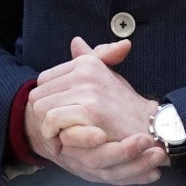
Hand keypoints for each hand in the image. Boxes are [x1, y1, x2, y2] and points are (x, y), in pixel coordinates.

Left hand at [27, 37, 167, 182]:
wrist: (146, 125)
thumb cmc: (124, 105)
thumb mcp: (107, 76)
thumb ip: (91, 58)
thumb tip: (76, 42)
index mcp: (86, 63)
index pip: (44, 79)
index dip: (47, 100)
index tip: (57, 115)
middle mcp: (84, 71)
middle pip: (38, 94)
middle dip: (42, 115)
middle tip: (54, 130)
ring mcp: (87, 90)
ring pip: (41, 107)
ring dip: (45, 127)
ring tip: (57, 137)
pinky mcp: (88, 111)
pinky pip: (51, 120)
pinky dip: (52, 134)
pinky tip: (62, 142)